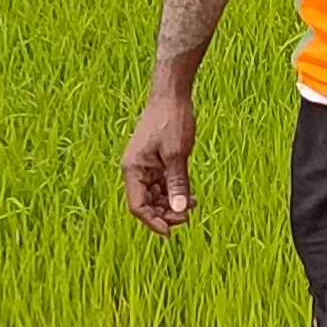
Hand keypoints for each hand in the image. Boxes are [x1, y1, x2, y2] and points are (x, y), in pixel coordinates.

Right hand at [120, 83, 199, 233]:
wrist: (172, 95)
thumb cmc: (171, 120)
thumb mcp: (177, 154)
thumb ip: (178, 183)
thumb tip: (181, 210)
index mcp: (133, 169)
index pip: (137, 206)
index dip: (152, 222)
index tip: (171, 231)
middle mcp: (136, 171)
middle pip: (146, 205)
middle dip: (165, 214)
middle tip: (188, 216)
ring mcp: (146, 167)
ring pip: (155, 198)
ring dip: (171, 205)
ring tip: (193, 205)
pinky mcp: (156, 163)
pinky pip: (162, 187)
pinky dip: (174, 193)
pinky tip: (191, 196)